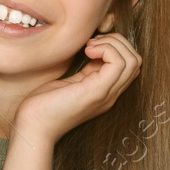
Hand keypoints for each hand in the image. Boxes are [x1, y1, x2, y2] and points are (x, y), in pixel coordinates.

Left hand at [13, 32, 141, 145]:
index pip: (130, 65)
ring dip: (113, 44)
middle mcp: (111, 95)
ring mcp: (106, 94)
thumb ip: (86, 71)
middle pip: (136, 61)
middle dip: (118, 42)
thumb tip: (93, 49)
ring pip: (132, 60)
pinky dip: (106, 49)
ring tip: (90, 46)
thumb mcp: (70, 83)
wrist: (33, 127)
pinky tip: (87, 52)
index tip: (92, 45)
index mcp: (106, 92)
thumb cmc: (44, 105)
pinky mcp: (97, 91)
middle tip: (92, 43)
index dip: (116, 47)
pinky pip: (118, 63)